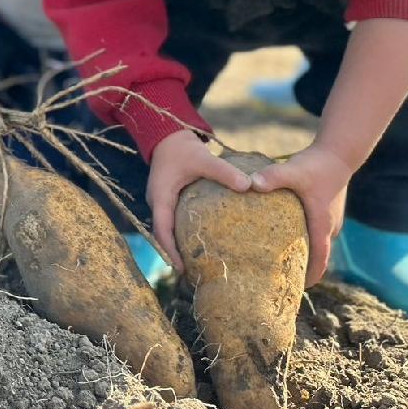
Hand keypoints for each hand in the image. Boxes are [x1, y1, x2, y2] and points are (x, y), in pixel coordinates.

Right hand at [148, 129, 251, 270]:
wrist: (168, 133)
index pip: (162, 230)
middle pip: (162, 235)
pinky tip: (199, 241)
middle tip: (191, 275)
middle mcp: (158, 202)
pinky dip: (182, 233)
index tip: (181, 269)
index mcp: (161, 196)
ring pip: (167, 229)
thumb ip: (224, 172)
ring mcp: (162, 200)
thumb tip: (249, 186)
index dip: (169, 250)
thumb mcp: (204, 158)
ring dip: (177, 245)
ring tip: (196, 264)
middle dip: (174, 254)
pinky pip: (173, 221)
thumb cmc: (183, 147)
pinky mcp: (169, 198)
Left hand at [251, 143, 351, 286]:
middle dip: (303, 268)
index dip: (311, 276)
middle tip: (283, 280)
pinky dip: (303, 238)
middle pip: (318, 255)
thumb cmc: (316, 164)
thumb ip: (272, 177)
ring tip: (281, 262)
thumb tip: (251, 184)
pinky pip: (314, 230)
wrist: (338, 152)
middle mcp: (329, 225)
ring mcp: (329, 217)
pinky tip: (285, 234)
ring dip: (304, 253)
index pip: (320, 259)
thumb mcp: (293, 170)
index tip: (299, 290)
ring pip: (316, 242)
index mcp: (321, 224)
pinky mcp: (325, 209)